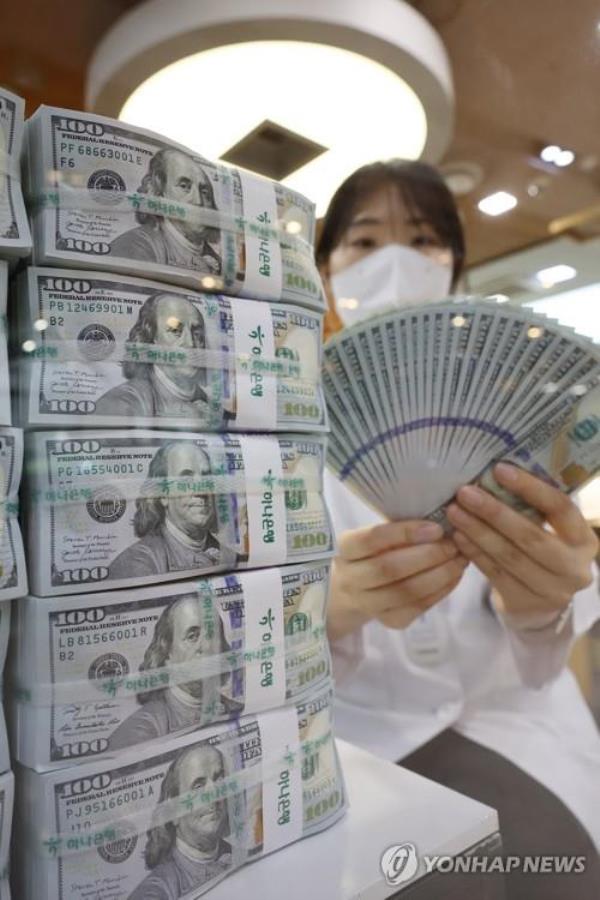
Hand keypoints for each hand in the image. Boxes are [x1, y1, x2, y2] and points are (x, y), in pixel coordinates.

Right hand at [327, 520, 467, 640]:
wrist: (358, 588)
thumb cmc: (375, 551)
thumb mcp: (377, 534)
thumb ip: (400, 528)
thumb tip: (442, 518)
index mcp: (345, 548)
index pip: (372, 539)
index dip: (404, 533)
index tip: (436, 528)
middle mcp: (351, 578)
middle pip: (389, 569)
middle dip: (427, 555)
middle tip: (453, 544)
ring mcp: (368, 603)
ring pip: (405, 592)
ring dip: (439, 575)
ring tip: (459, 560)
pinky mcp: (388, 620)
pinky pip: (418, 607)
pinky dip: (441, 590)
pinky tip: (455, 576)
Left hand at [447, 462, 598, 624]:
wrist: (540, 602)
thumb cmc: (543, 550)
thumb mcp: (551, 531)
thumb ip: (534, 508)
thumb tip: (494, 473)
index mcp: (584, 540)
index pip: (560, 508)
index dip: (530, 488)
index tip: (499, 469)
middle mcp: (574, 568)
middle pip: (531, 536)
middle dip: (494, 512)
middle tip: (465, 493)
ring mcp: (551, 591)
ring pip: (508, 557)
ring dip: (477, 531)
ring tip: (454, 511)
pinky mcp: (524, 603)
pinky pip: (494, 574)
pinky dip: (474, 552)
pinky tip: (457, 536)